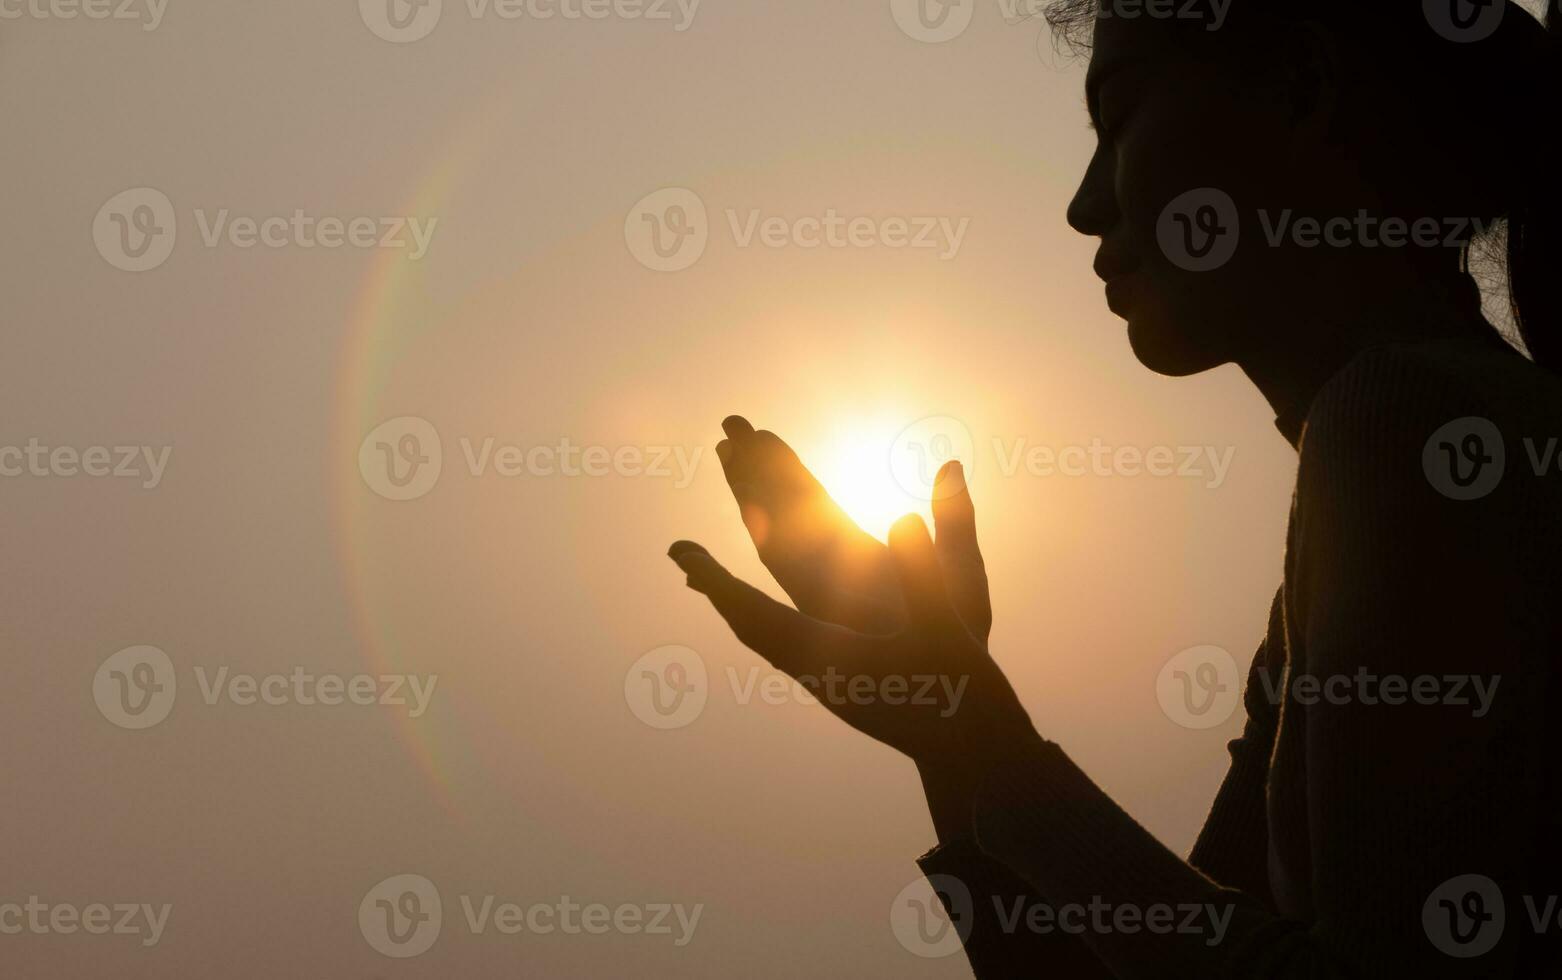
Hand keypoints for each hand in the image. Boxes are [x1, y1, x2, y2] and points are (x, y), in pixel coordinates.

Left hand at [668, 459, 1028, 774]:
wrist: (982, 767)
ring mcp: (833, 688)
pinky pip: (794, 651)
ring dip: (744, 604)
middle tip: (684, 556)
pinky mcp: (848, 692)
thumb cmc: (967, 703)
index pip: (758, 615)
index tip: (679, 552)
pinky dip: (774, 622)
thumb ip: (924, 573)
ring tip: (717, 582)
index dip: (717, 581)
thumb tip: (901, 518)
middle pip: (753, 627)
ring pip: (771, 641)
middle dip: (719, 588)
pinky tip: (779, 619)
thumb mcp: (949, 628)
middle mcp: (821, 678)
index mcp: (833, 662)